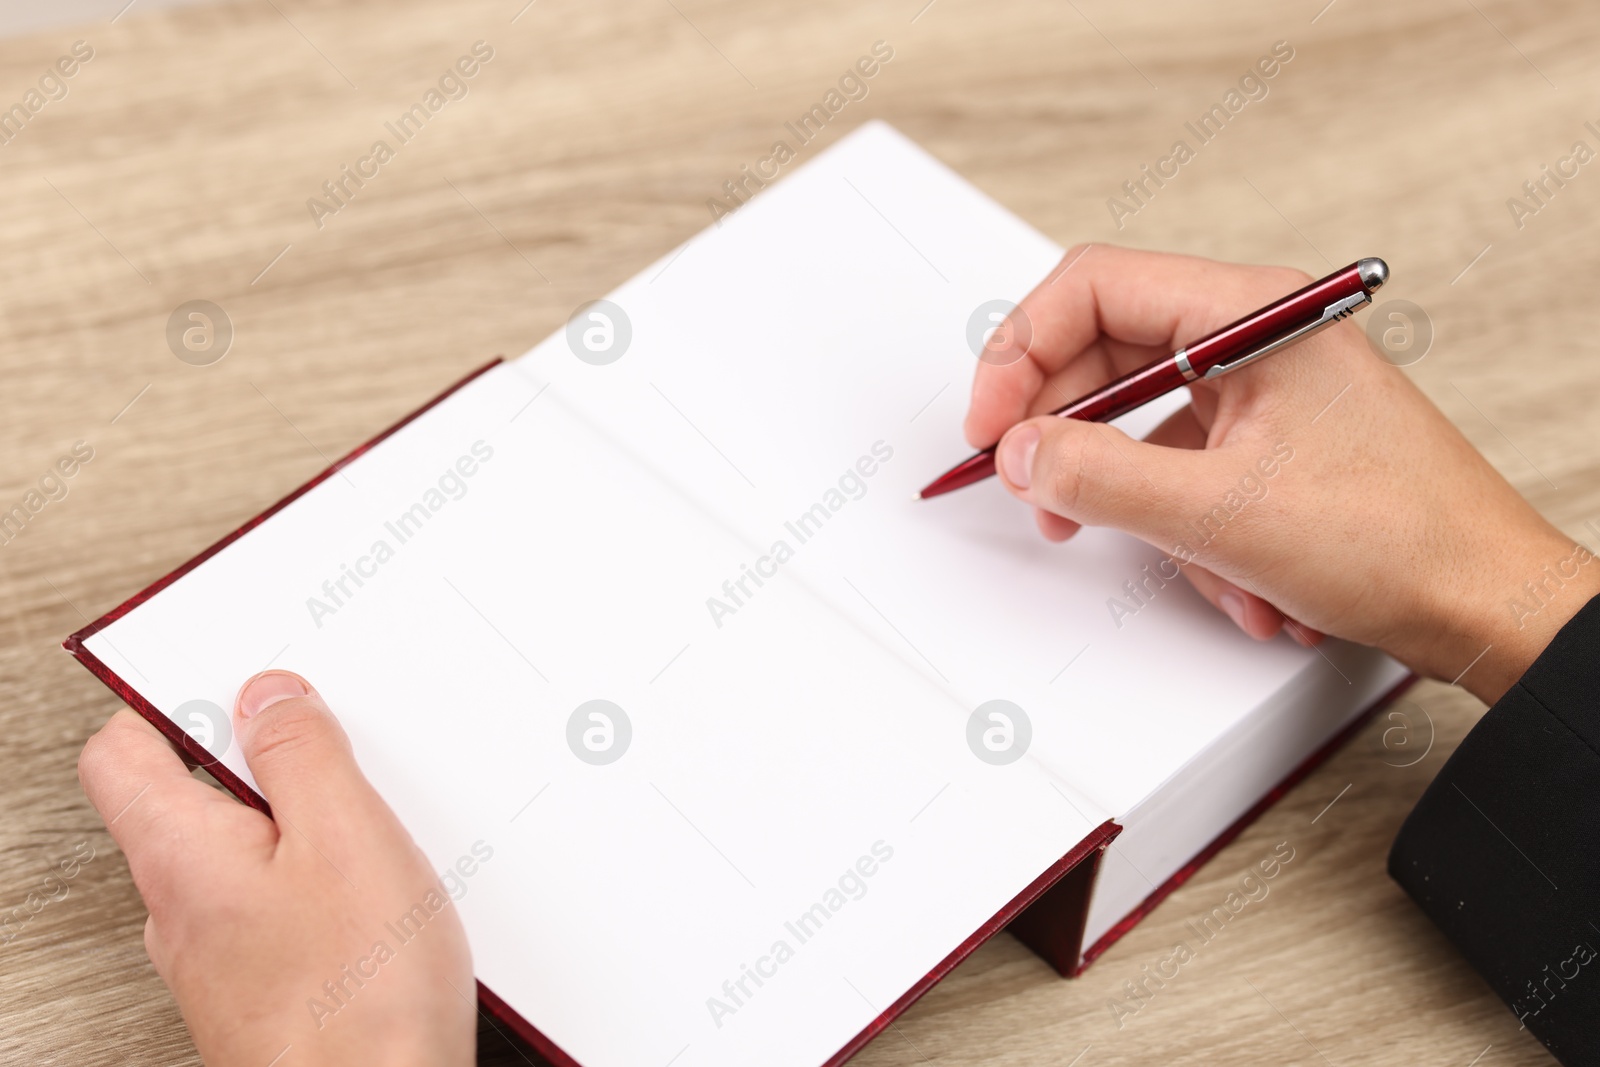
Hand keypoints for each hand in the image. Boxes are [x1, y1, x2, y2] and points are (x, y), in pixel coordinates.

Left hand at [77, 671, 474, 1066]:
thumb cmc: (361, 1005)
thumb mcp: (346, 839)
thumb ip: (300, 756)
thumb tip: (267, 697)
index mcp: (180, 858)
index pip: (121, 753)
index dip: (168, 699)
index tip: (238, 678)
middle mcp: (182, 910)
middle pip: (189, 798)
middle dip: (260, 758)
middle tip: (330, 744)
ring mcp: (221, 955)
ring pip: (243, 853)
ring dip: (301, 822)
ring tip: (369, 821)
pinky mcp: (266, 986)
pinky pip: (277, 903)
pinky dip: (320, 876)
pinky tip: (380, 889)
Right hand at [966, 245, 1598, 703]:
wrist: (1484, 604)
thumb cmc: (1401, 539)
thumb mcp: (1221, 512)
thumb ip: (1099, 476)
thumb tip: (1020, 451)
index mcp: (1253, 312)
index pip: (1095, 289)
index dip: (1022, 352)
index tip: (993, 423)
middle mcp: (1257, 336)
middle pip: (1109, 357)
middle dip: (1071, 441)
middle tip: (1036, 491)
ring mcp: (1264, 391)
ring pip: (1145, 427)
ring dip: (1142, 505)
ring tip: (1172, 557)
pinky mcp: (1268, 443)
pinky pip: (1187, 471)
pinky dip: (1189, 531)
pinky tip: (1234, 580)